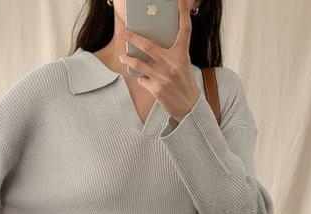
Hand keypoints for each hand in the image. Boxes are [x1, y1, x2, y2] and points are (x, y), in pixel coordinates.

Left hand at [116, 0, 200, 122]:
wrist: (189, 106)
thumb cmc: (185, 83)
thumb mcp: (184, 64)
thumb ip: (172, 53)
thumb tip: (154, 45)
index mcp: (182, 54)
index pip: (184, 29)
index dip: (183, 13)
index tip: (179, 0)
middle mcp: (172, 63)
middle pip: (148, 45)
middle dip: (132, 37)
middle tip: (121, 32)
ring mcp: (163, 77)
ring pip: (139, 64)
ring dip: (128, 60)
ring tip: (123, 57)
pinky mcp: (157, 89)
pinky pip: (142, 80)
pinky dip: (141, 79)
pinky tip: (144, 79)